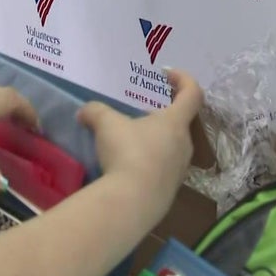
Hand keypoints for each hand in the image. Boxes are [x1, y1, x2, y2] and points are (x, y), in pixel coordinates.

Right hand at [77, 69, 202, 199]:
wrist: (134, 201)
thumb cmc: (127, 153)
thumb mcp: (106, 125)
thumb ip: (95, 112)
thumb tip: (84, 111)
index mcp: (175, 122)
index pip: (192, 93)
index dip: (183, 79)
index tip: (167, 75)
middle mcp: (184, 144)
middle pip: (178, 123)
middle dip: (159, 116)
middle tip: (137, 116)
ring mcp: (179, 170)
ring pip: (170, 148)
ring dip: (153, 142)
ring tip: (128, 145)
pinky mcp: (169, 190)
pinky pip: (160, 170)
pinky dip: (147, 165)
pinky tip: (126, 170)